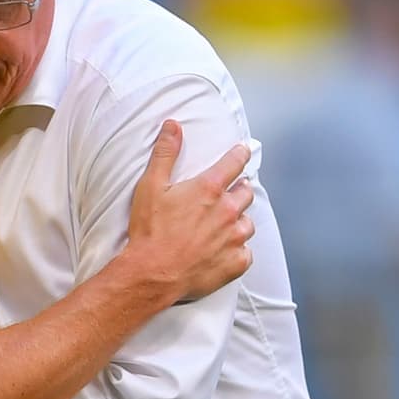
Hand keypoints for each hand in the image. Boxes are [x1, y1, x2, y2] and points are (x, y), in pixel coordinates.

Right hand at [126, 120, 255, 302]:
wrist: (152, 272)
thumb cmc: (150, 230)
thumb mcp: (151, 186)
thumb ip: (165, 153)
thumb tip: (173, 125)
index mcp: (209, 189)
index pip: (234, 163)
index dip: (240, 154)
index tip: (244, 151)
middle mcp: (228, 211)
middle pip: (245, 192)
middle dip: (239, 189)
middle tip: (228, 194)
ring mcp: (234, 238)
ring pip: (248, 223)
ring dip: (238, 221)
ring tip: (224, 226)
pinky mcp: (236, 262)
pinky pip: (246, 252)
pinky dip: (238, 250)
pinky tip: (224, 251)